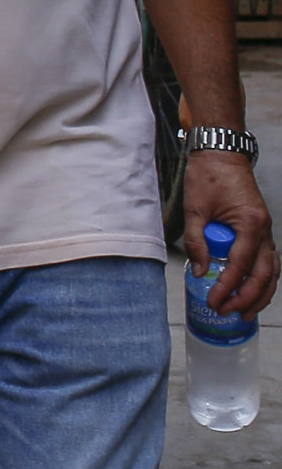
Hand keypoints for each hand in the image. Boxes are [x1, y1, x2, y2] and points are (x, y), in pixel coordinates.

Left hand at [183, 152, 277, 317]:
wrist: (222, 156)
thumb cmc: (208, 177)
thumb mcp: (195, 209)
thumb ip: (197, 241)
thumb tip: (199, 271)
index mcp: (250, 224)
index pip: (240, 265)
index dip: (228, 286)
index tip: (214, 301)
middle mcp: (264, 231)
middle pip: (263, 274)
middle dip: (246, 297)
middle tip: (228, 312)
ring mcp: (266, 231)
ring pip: (272, 271)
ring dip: (260, 294)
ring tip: (246, 312)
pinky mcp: (261, 231)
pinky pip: (269, 261)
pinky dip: (264, 279)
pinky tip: (254, 292)